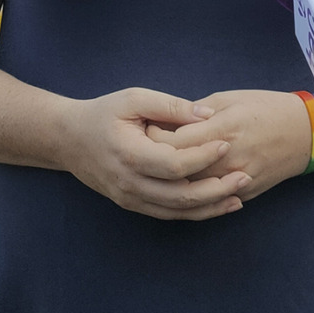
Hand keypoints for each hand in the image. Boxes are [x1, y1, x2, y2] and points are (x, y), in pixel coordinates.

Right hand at [60, 88, 250, 219]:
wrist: (68, 139)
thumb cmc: (103, 113)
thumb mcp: (134, 98)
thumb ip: (170, 106)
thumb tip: (207, 114)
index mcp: (130, 154)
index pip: (175, 165)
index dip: (203, 157)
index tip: (227, 143)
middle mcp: (130, 183)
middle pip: (180, 196)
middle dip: (217, 189)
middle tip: (245, 176)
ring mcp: (130, 198)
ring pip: (176, 211)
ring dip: (210, 207)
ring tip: (239, 197)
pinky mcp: (132, 204)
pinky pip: (168, 214)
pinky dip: (194, 212)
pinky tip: (216, 205)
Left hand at [147, 90, 308, 200]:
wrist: (306, 134)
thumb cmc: (266, 108)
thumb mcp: (230, 99)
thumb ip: (197, 112)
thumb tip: (168, 121)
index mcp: (223, 129)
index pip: (173, 142)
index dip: (153, 137)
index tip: (144, 129)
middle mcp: (227, 160)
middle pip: (178, 170)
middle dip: (156, 160)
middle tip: (144, 150)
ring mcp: (236, 181)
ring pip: (190, 191)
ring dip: (171, 181)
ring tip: (158, 167)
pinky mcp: (243, 195)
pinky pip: (209, 202)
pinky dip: (191, 194)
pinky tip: (180, 183)